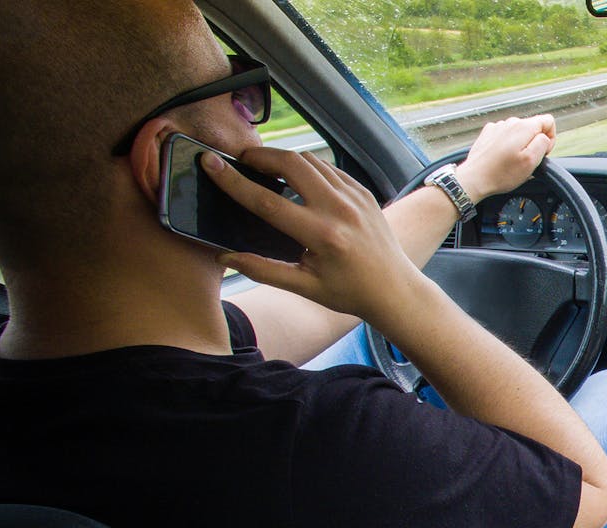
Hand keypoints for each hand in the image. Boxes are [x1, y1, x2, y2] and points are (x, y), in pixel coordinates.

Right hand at [202, 147, 424, 322]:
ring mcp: (355, 197)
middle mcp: (340, 210)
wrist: (396, 289)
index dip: (234, 181)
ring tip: (263, 167)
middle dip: (260, 155)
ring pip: (310, 160)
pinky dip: (307, 166)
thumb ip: (263, 270)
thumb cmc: (349, 292)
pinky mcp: (363, 192)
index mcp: (322, 236)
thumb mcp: (304, 287)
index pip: (267, 201)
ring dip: (283, 158)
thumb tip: (224, 257)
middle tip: (240, 160)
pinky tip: (294, 178)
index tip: (210, 163)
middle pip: (291, 164)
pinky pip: (328, 168)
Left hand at [454, 115, 556, 202]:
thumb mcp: (531, 161)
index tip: (541, 152)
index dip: (550, 138)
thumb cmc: (502, 174)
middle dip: (533, 143)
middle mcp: (510, 122)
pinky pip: (505, 136)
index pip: (548, 121)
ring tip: (511, 161)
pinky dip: (507, 145)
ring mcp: (498, 127)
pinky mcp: (488, 133)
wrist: (474, 179)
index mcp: (523, 127)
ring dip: (519, 145)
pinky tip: (501, 158)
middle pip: (533, 128)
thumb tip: (545, 137)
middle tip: (524, 161)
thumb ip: (543, 144)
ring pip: (519, 132)